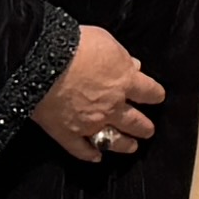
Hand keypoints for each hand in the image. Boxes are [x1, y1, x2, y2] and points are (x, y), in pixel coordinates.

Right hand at [35, 25, 161, 161]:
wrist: (42, 60)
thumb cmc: (75, 45)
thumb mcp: (105, 40)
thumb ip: (121, 56)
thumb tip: (134, 65)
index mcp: (124, 81)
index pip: (149, 91)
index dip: (154, 94)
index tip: (156, 96)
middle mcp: (112, 107)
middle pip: (135, 121)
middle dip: (144, 127)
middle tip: (148, 130)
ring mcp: (90, 123)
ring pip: (114, 140)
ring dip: (124, 145)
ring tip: (132, 147)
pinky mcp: (68, 133)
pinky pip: (81, 149)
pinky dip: (89, 155)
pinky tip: (96, 157)